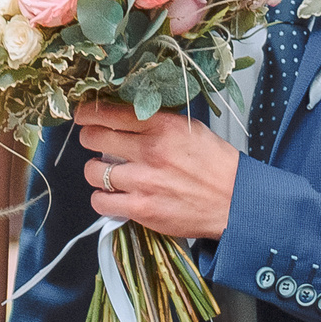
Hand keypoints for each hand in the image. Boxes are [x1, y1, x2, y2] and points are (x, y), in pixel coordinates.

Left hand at [75, 101, 237, 239]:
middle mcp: (150, 151)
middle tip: (95, 141)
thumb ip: (156, 120)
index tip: (84, 115)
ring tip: (108, 171)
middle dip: (89, 138)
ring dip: (96, 170)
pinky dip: (103, 198)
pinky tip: (115, 195)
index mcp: (162, 125)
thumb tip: (124, 113)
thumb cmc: (215, 165)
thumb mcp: (189, 129)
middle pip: (92, 138)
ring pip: (92, 171)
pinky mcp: (141, 209)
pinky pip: (100, 202)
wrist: (236, 202)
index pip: (108, 112)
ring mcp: (143, 182)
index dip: (88, 113)